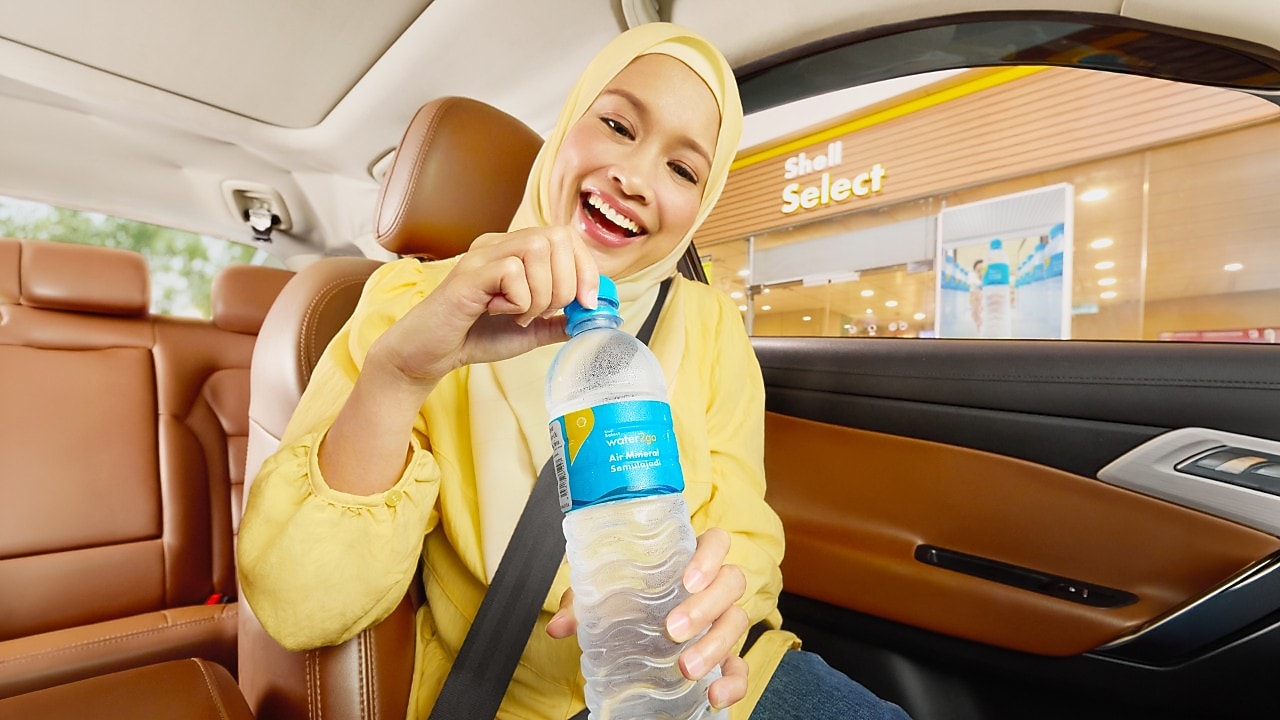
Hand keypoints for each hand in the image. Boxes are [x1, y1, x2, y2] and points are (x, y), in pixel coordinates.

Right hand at [369, 225, 598, 387]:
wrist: (430, 354)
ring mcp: (483, 255)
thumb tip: (595, 316)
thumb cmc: (475, 336)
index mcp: (515, 250)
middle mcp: (499, 244)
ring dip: (542, 293)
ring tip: (519, 314)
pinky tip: (497, 312)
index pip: (566, 235)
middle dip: (566, 283)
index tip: (584, 303)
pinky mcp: (469, 273)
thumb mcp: (530, 329)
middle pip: (557, 237)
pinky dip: (518, 300)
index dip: (586, 268)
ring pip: (538, 249)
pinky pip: (513, 272)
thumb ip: (560, 320)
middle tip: (544, 312)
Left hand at [546, 528, 749, 710]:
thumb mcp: (603, 598)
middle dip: (705, 607)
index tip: (688, 579)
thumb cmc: (627, 602)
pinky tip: (713, 694)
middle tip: (673, 630)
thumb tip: (559, 625)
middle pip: (731, 582)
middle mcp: (713, 587)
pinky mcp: (727, 656)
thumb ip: (582, 604)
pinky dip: (733, 682)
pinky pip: (741, 667)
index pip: (717, 542)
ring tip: (686, 667)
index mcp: (689, 560)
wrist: (636, 638)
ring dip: (715, 645)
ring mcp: (723, 620)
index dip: (710, 556)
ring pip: (738, 621)